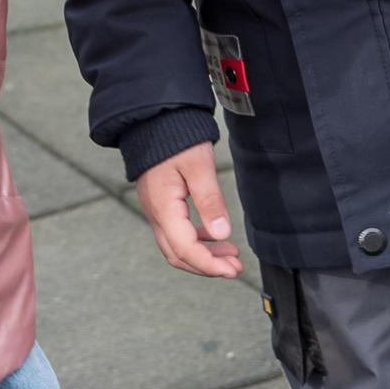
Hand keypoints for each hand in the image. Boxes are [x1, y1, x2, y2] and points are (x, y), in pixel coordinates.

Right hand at [134, 141, 241, 277]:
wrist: (154, 118)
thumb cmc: (176, 137)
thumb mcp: (199, 165)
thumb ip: (210, 200)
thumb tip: (222, 234)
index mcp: (163, 207)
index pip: (185, 249)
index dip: (209, 265)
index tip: (232, 270)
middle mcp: (155, 213)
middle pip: (178, 255)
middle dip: (207, 266)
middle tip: (235, 268)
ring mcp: (155, 210)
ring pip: (176, 246)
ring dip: (203, 255)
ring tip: (230, 255)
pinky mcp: (160, 204)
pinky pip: (175, 232)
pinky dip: (196, 240)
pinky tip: (214, 236)